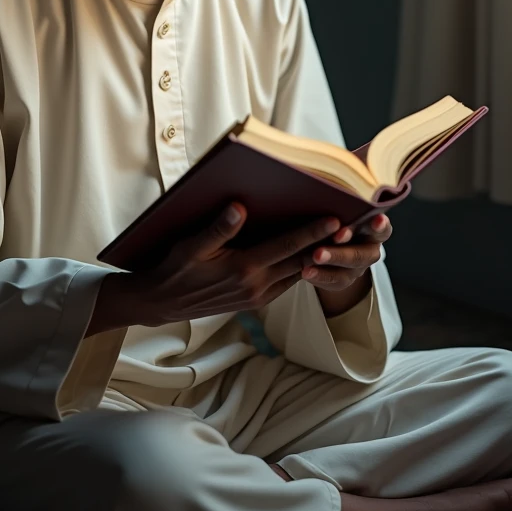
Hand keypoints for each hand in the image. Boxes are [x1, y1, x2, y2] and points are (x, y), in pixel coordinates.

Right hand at [87, 204, 343, 334]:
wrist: (162, 303)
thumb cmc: (174, 269)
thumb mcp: (189, 246)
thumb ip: (216, 228)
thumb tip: (239, 208)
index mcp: (243, 270)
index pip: (287, 247)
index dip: (312, 231)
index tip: (335, 218)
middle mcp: (256, 286)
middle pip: (300, 260)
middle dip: (325, 243)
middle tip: (349, 224)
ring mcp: (257, 297)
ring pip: (296, 273)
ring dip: (316, 256)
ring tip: (337, 236)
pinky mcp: (254, 301)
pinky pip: (285, 282)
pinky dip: (300, 267)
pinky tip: (307, 252)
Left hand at [301, 213, 392, 291]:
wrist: (322, 240)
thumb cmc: (330, 217)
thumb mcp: (336, 211)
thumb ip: (337, 208)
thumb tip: (324, 188)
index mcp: (372, 230)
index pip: (382, 228)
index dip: (381, 225)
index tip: (377, 219)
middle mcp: (369, 250)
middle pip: (363, 254)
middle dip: (347, 247)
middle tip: (335, 238)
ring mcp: (357, 268)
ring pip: (349, 270)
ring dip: (333, 261)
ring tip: (315, 256)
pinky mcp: (343, 280)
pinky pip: (333, 281)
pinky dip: (319, 276)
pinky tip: (306, 271)